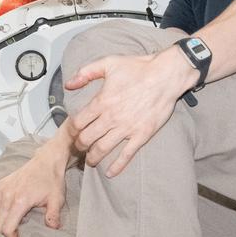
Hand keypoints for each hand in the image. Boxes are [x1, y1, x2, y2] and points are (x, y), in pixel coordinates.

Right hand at [0, 145, 67, 236]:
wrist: (46, 160)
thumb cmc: (51, 178)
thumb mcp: (56, 199)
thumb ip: (53, 216)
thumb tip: (52, 229)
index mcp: (19, 201)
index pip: (7, 229)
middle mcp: (7, 195)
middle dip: (8, 234)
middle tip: (19, 236)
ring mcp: (1, 189)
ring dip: (2, 223)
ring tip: (15, 224)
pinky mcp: (0, 185)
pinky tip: (10, 213)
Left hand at [63, 49, 193, 176]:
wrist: (166, 76)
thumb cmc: (139, 68)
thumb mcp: (108, 63)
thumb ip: (86, 73)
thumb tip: (69, 84)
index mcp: (102, 101)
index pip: (78, 122)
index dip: (71, 130)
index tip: (72, 133)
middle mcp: (111, 117)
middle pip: (86, 139)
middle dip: (79, 146)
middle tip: (79, 148)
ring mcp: (126, 128)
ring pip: (102, 149)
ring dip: (93, 158)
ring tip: (90, 160)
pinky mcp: (141, 134)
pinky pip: (126, 155)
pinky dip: (117, 166)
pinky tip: (110, 173)